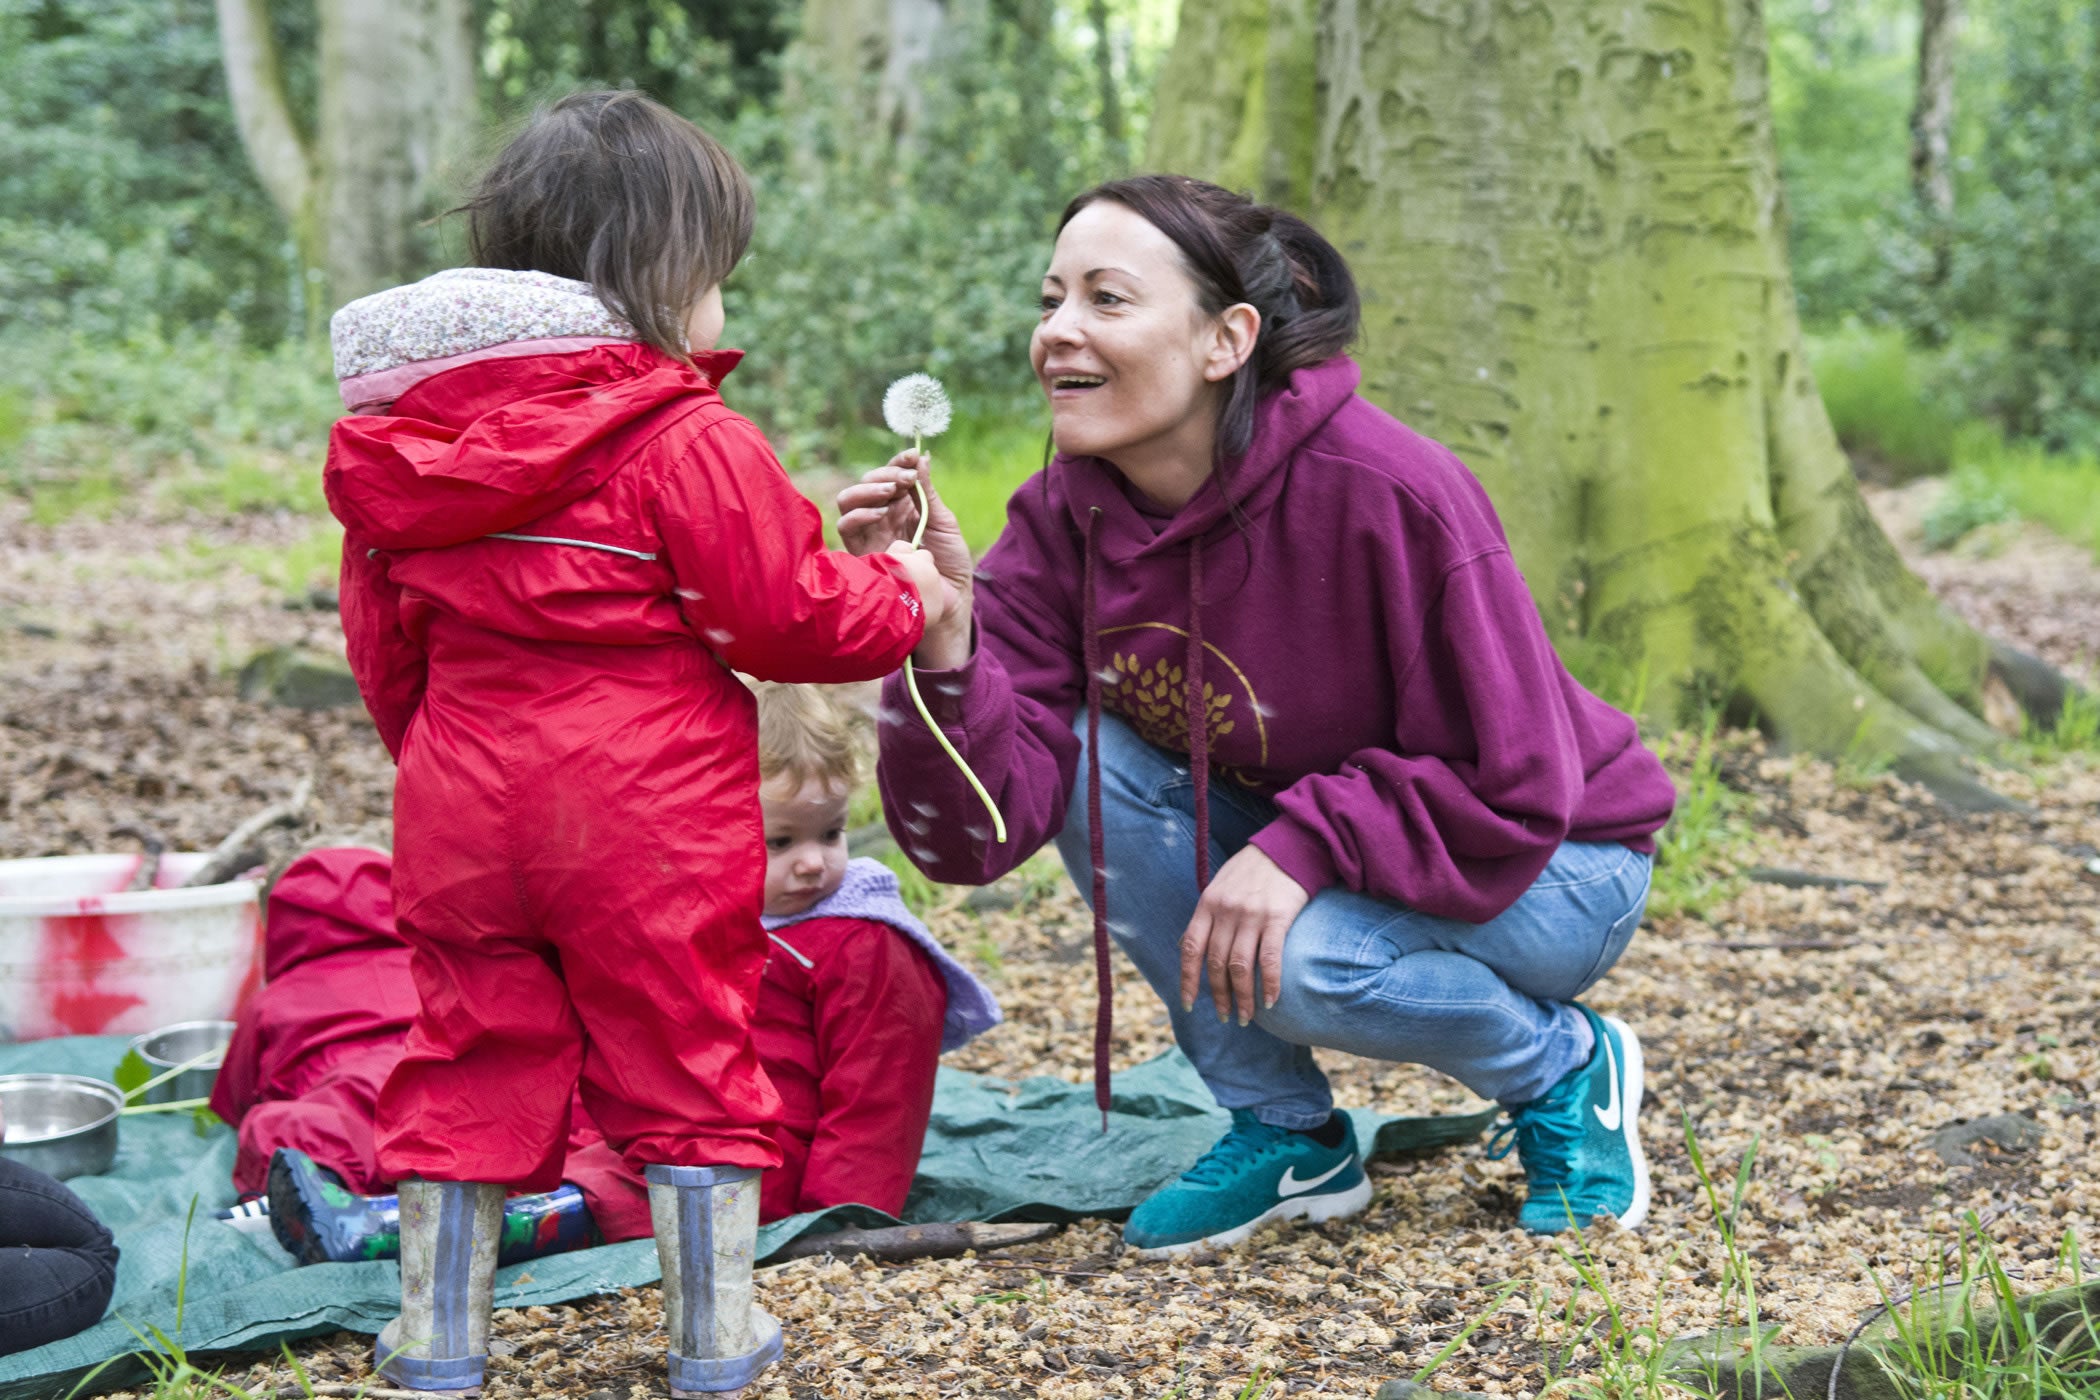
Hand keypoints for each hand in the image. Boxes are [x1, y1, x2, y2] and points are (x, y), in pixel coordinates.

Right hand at [841, 451, 974, 667]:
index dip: (898, 461)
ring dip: (867, 490)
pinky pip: (846, 527)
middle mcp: (882, 516)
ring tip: (891, 491)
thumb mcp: (943, 521)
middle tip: (905, 479)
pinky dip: (859, 514)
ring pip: (848, 500)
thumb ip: (927, 491)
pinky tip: (880, 513)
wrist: (949, 599)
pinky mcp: (861, 553)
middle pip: (866, 483)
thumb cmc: (949, 562)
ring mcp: (869, 533)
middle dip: (884, 474)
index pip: (891, 474)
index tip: (913, 454)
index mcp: (903, 505)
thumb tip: (923, 456)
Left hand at [1179, 845, 1310, 1024]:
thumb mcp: (1220, 886)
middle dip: (1219, 996)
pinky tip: (1271, 1000)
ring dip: (1243, 997)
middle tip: (1226, 1016)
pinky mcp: (1278, 917)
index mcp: (1207, 904)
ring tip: (1246, 1016)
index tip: (1188, 1005)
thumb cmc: (1252, 870)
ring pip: (1240, 967)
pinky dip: (1270, 984)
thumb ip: (1206, 916)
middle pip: (1216, 963)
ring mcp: (1251, 914)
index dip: (1188, 980)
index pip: (1191, 949)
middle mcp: (1226, 911)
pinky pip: (1270, 958)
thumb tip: (1187, 947)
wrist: (1287, 847)